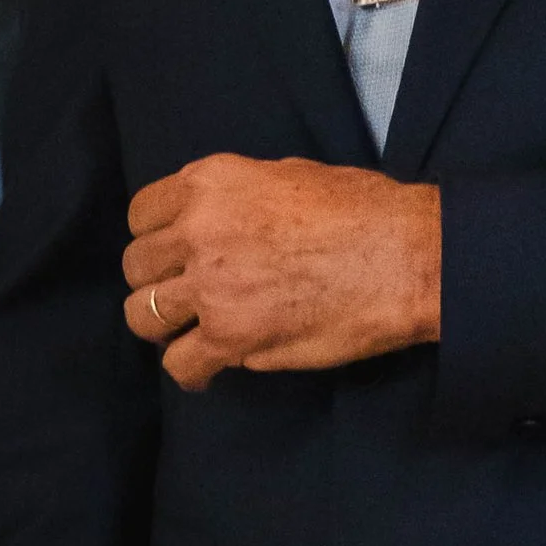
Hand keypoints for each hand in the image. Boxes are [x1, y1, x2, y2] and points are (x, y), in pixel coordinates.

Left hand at [124, 154, 440, 385]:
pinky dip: (193, 371)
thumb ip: (238, 198)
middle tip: (187, 295)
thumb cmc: (367, 211)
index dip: (157, 237)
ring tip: (192, 332)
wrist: (408, 256)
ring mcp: (210, 287)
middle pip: (137, 266)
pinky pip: (180, 364)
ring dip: (165, 326)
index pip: (142, 213)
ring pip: (143, 316)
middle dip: (159, 281)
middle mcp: (198, 230)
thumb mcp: (291, 174)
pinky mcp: (231, 337)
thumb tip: (220, 222)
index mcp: (211, 183)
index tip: (175, 253)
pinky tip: (209, 369)